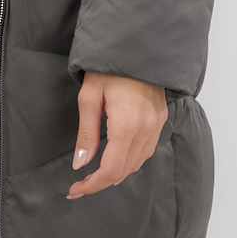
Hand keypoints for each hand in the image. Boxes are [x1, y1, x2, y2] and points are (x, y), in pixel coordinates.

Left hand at [67, 73, 168, 199]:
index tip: (75, 190)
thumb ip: (86, 134)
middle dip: (101, 182)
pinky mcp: (161, 121)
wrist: (137, 47)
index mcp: (127, 125)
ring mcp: (157, 126)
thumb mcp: (89, 98)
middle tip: (80, 184)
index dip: (92, 184)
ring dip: (116, 173)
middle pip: (124, 171)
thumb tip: (81, 164)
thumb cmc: (109, 68)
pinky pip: (146, 151)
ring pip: (137, 164)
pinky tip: (115, 157)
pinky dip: (129, 160)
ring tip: (95, 173)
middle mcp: (146, 130)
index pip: (111, 170)